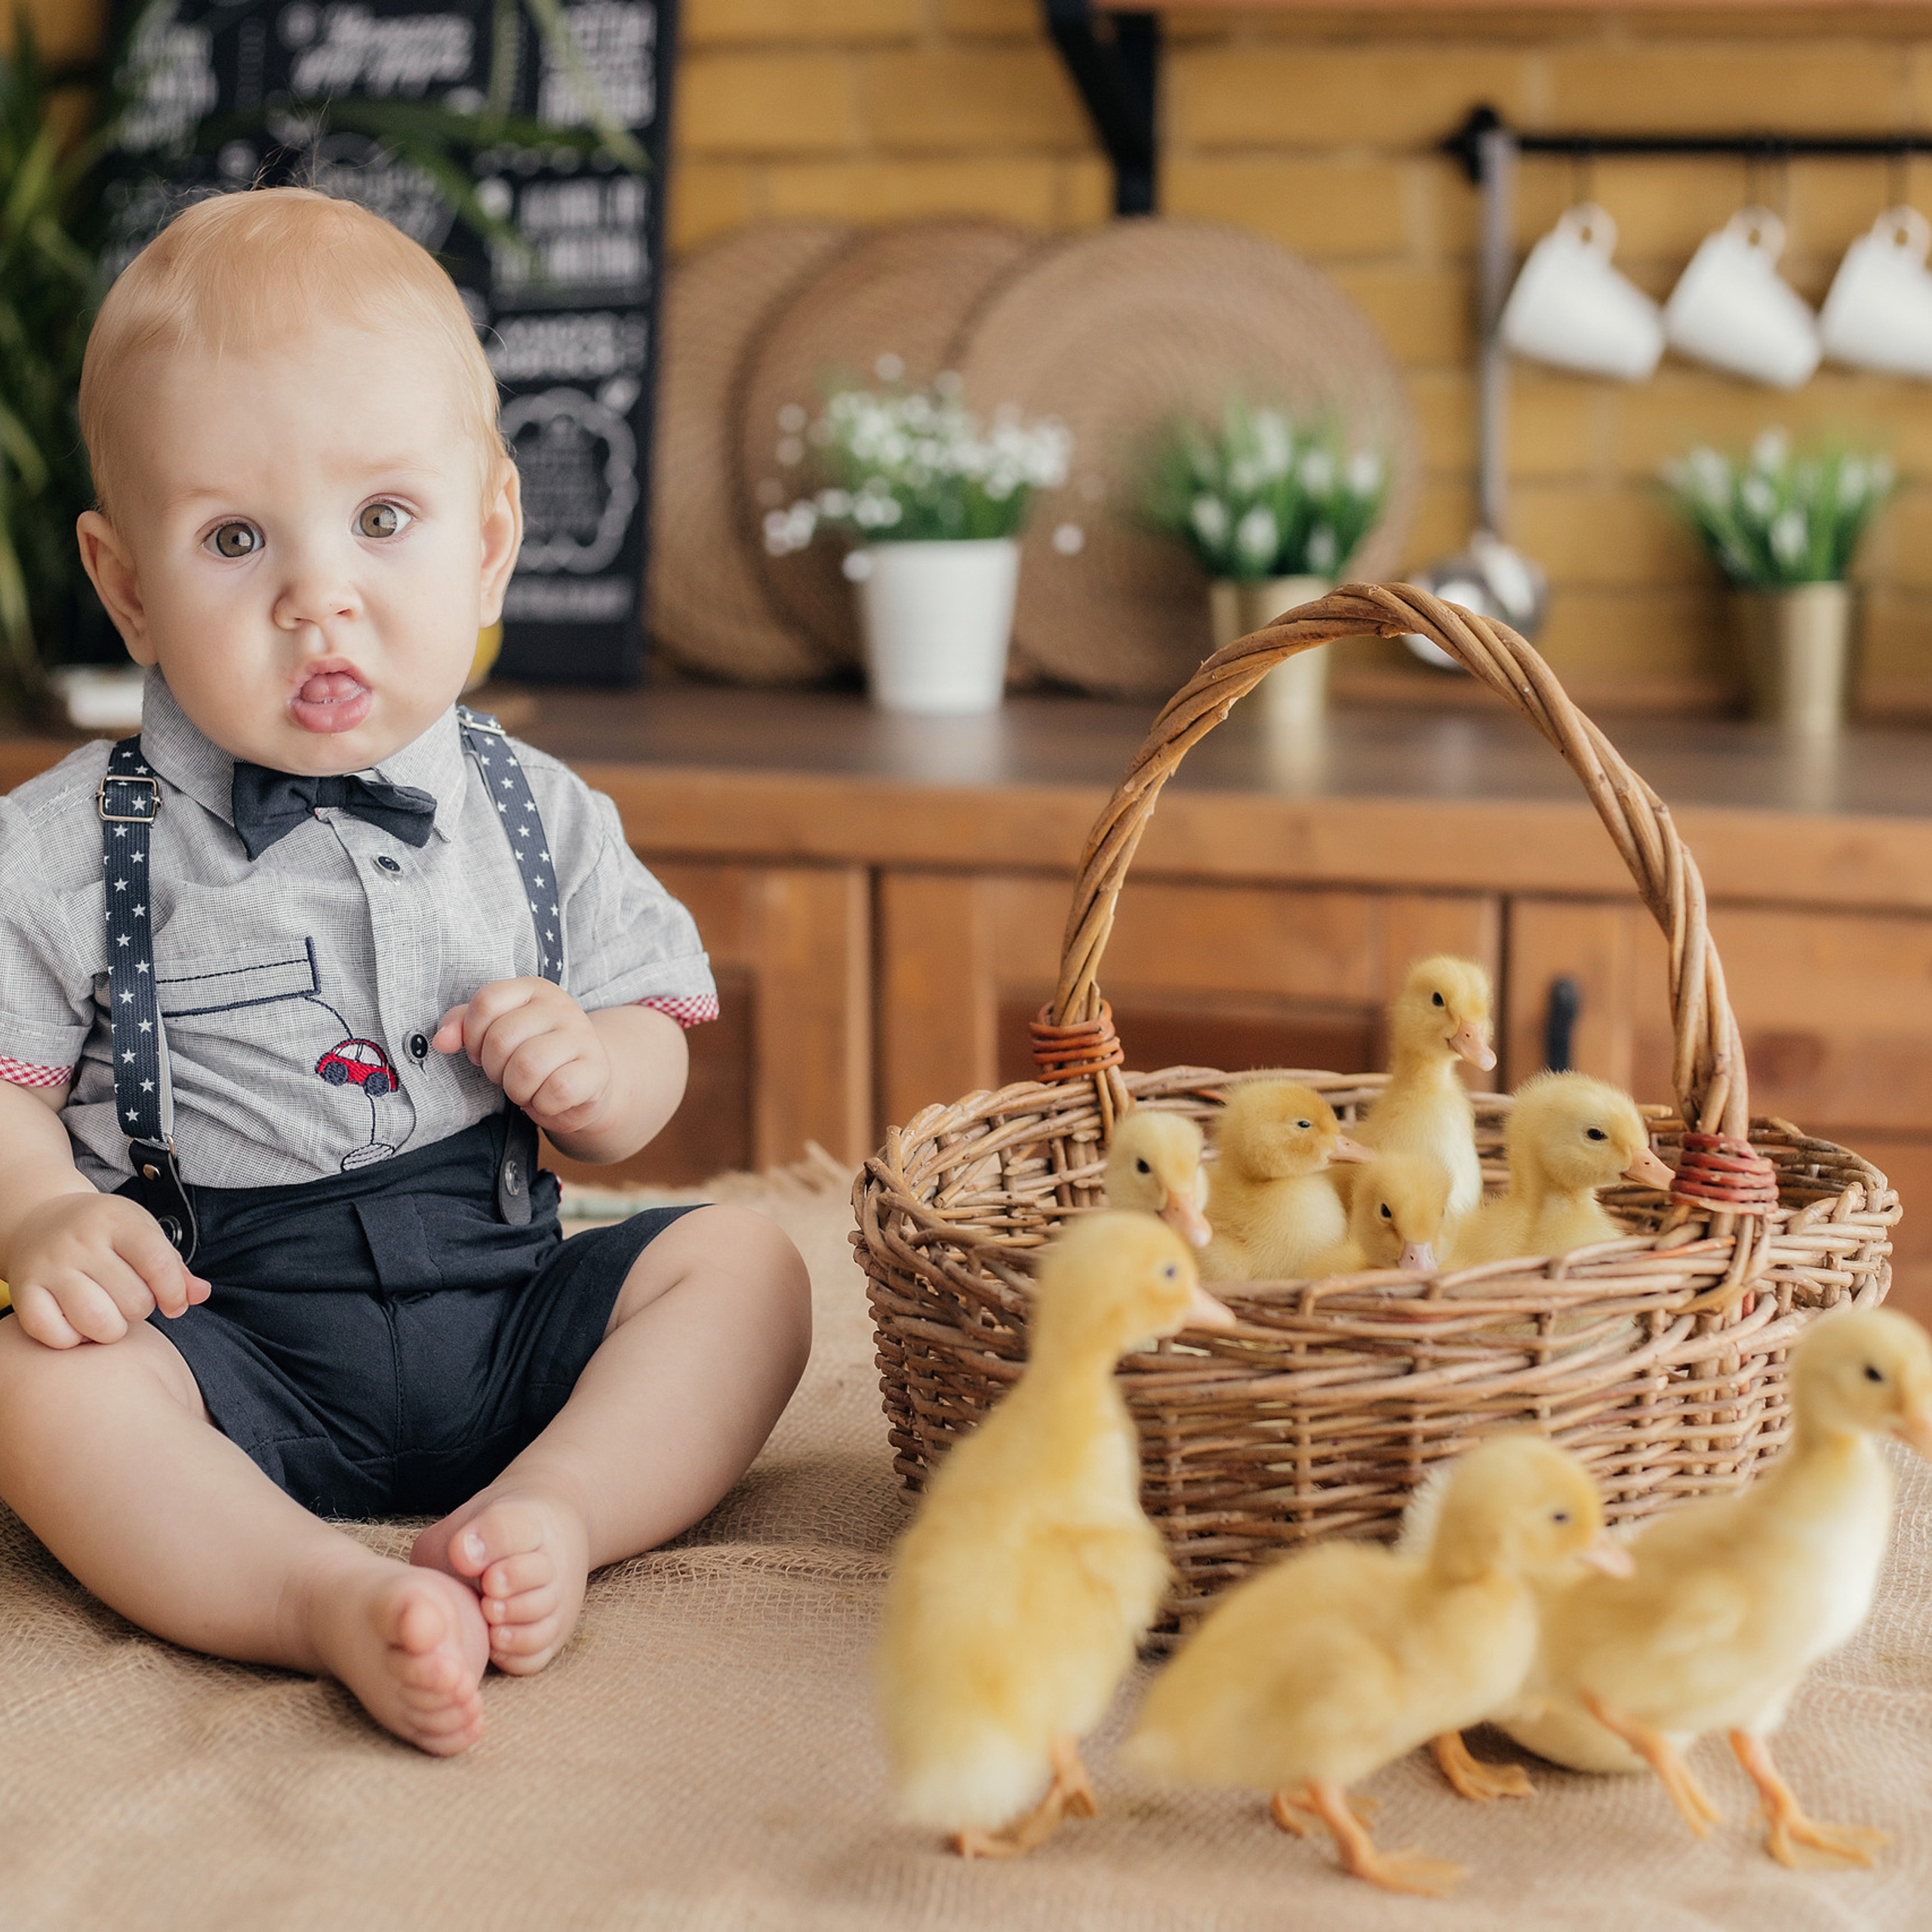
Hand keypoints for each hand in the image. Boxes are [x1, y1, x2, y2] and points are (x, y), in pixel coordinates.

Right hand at [6, 1192, 210, 1348]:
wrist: (40, 1219)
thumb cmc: (105, 1233)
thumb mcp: (143, 1234)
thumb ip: (174, 1267)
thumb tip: (200, 1295)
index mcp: (117, 1221)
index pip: (158, 1264)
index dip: (174, 1293)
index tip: (174, 1304)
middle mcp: (80, 1242)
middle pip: (132, 1301)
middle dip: (141, 1310)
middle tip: (130, 1300)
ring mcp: (50, 1267)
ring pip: (97, 1322)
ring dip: (111, 1330)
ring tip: (109, 1315)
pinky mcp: (24, 1291)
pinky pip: (55, 1335)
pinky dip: (73, 1340)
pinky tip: (78, 1324)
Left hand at [433, 978, 615, 1137]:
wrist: (587, 1080)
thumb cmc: (535, 1054)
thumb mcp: (498, 1032)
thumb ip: (463, 1027)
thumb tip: (441, 1040)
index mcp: (533, 990)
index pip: (486, 1001)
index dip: (472, 1035)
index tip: (480, 1051)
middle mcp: (560, 1007)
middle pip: (502, 1038)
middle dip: (495, 1069)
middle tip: (508, 1075)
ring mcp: (581, 1037)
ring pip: (527, 1066)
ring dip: (517, 1090)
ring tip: (527, 1089)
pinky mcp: (596, 1070)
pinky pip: (555, 1091)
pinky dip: (542, 1105)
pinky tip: (547, 1100)